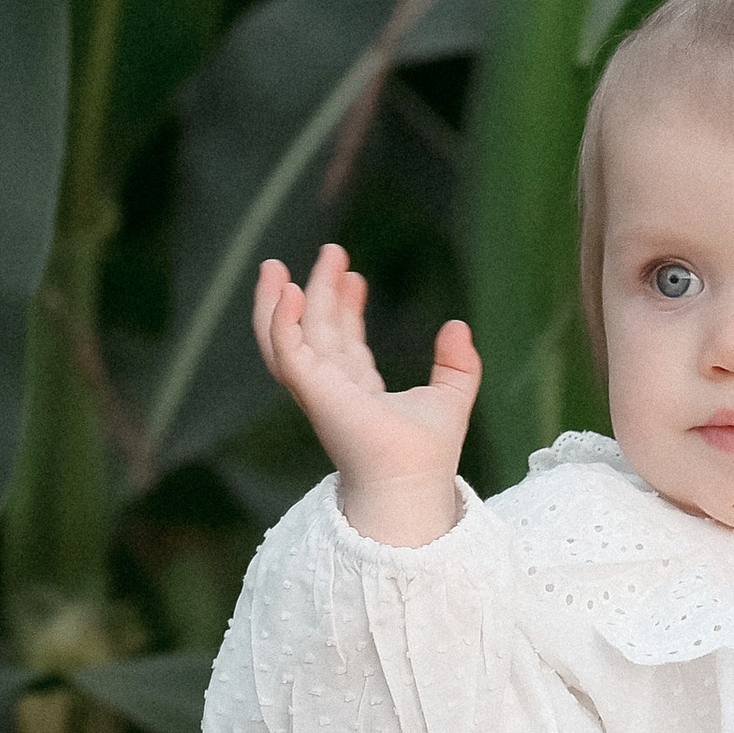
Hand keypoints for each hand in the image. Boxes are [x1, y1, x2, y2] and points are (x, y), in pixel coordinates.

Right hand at [255, 242, 479, 546]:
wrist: (413, 481)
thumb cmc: (428, 455)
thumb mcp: (450, 397)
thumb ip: (456, 363)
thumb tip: (458, 325)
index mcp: (359, 391)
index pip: (344, 342)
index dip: (347, 307)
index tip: (356, 275)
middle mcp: (332, 388)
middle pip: (316, 330)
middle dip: (320, 290)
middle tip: (332, 250)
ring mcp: (317, 389)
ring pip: (285, 337)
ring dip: (277, 301)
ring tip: (275, 266)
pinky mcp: (310, 389)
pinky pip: (284, 349)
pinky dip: (279, 321)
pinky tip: (288, 291)